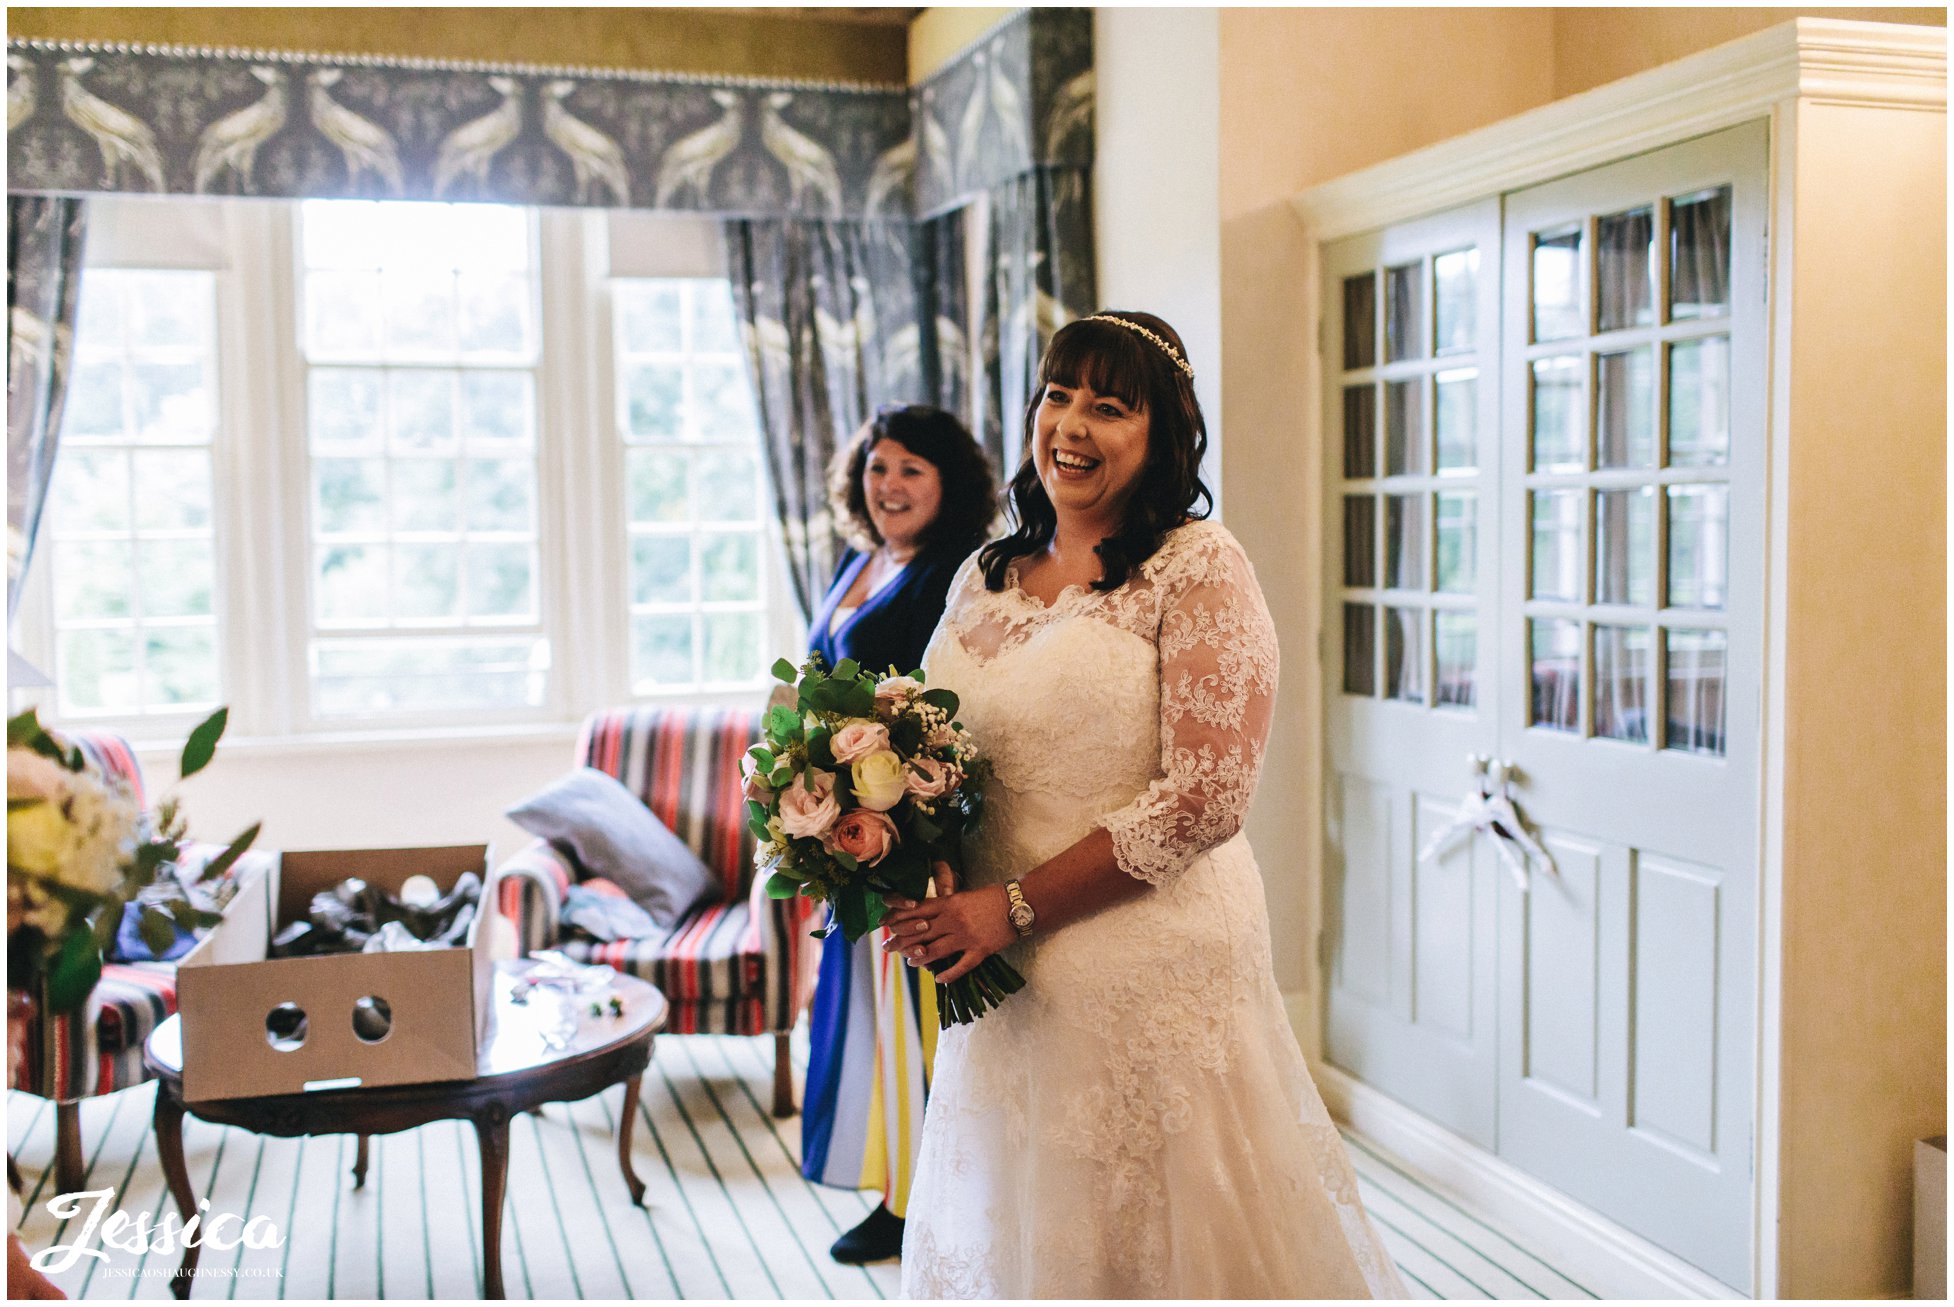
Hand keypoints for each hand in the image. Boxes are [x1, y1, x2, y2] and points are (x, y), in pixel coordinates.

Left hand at [880, 860, 1016, 983]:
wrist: (1019, 904)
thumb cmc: (993, 897)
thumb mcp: (965, 896)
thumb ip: (947, 906)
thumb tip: (927, 915)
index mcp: (950, 904)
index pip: (917, 911)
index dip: (899, 918)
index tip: (884, 923)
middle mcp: (954, 920)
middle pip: (921, 932)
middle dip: (901, 940)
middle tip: (887, 947)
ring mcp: (966, 937)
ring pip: (936, 950)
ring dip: (920, 957)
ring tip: (910, 961)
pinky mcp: (980, 950)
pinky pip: (961, 966)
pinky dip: (949, 974)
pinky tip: (939, 979)